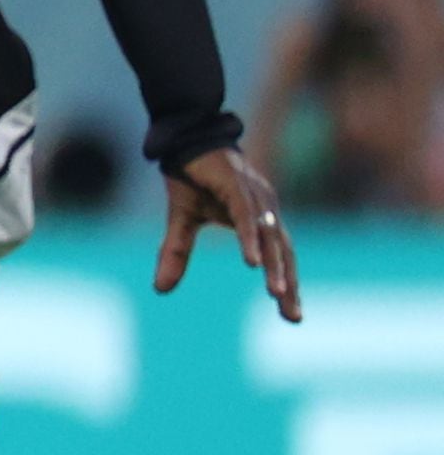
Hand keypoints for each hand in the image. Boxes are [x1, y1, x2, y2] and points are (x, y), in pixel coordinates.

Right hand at [158, 142, 300, 322]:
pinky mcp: (237, 185)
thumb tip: (161, 290)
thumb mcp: (183, 221)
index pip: (279, 257)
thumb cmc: (192, 176)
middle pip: (283, 253)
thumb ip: (177, 254)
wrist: (184, 137)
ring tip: (276, 295)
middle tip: (292, 317)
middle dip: (289, 285)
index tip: (291, 315)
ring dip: (274, 268)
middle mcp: (265, 209)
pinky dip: (251, 240)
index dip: (286, 284)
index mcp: (259, 218)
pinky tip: (252, 263)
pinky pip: (247, 218)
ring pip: (270, 238)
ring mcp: (254, 197)